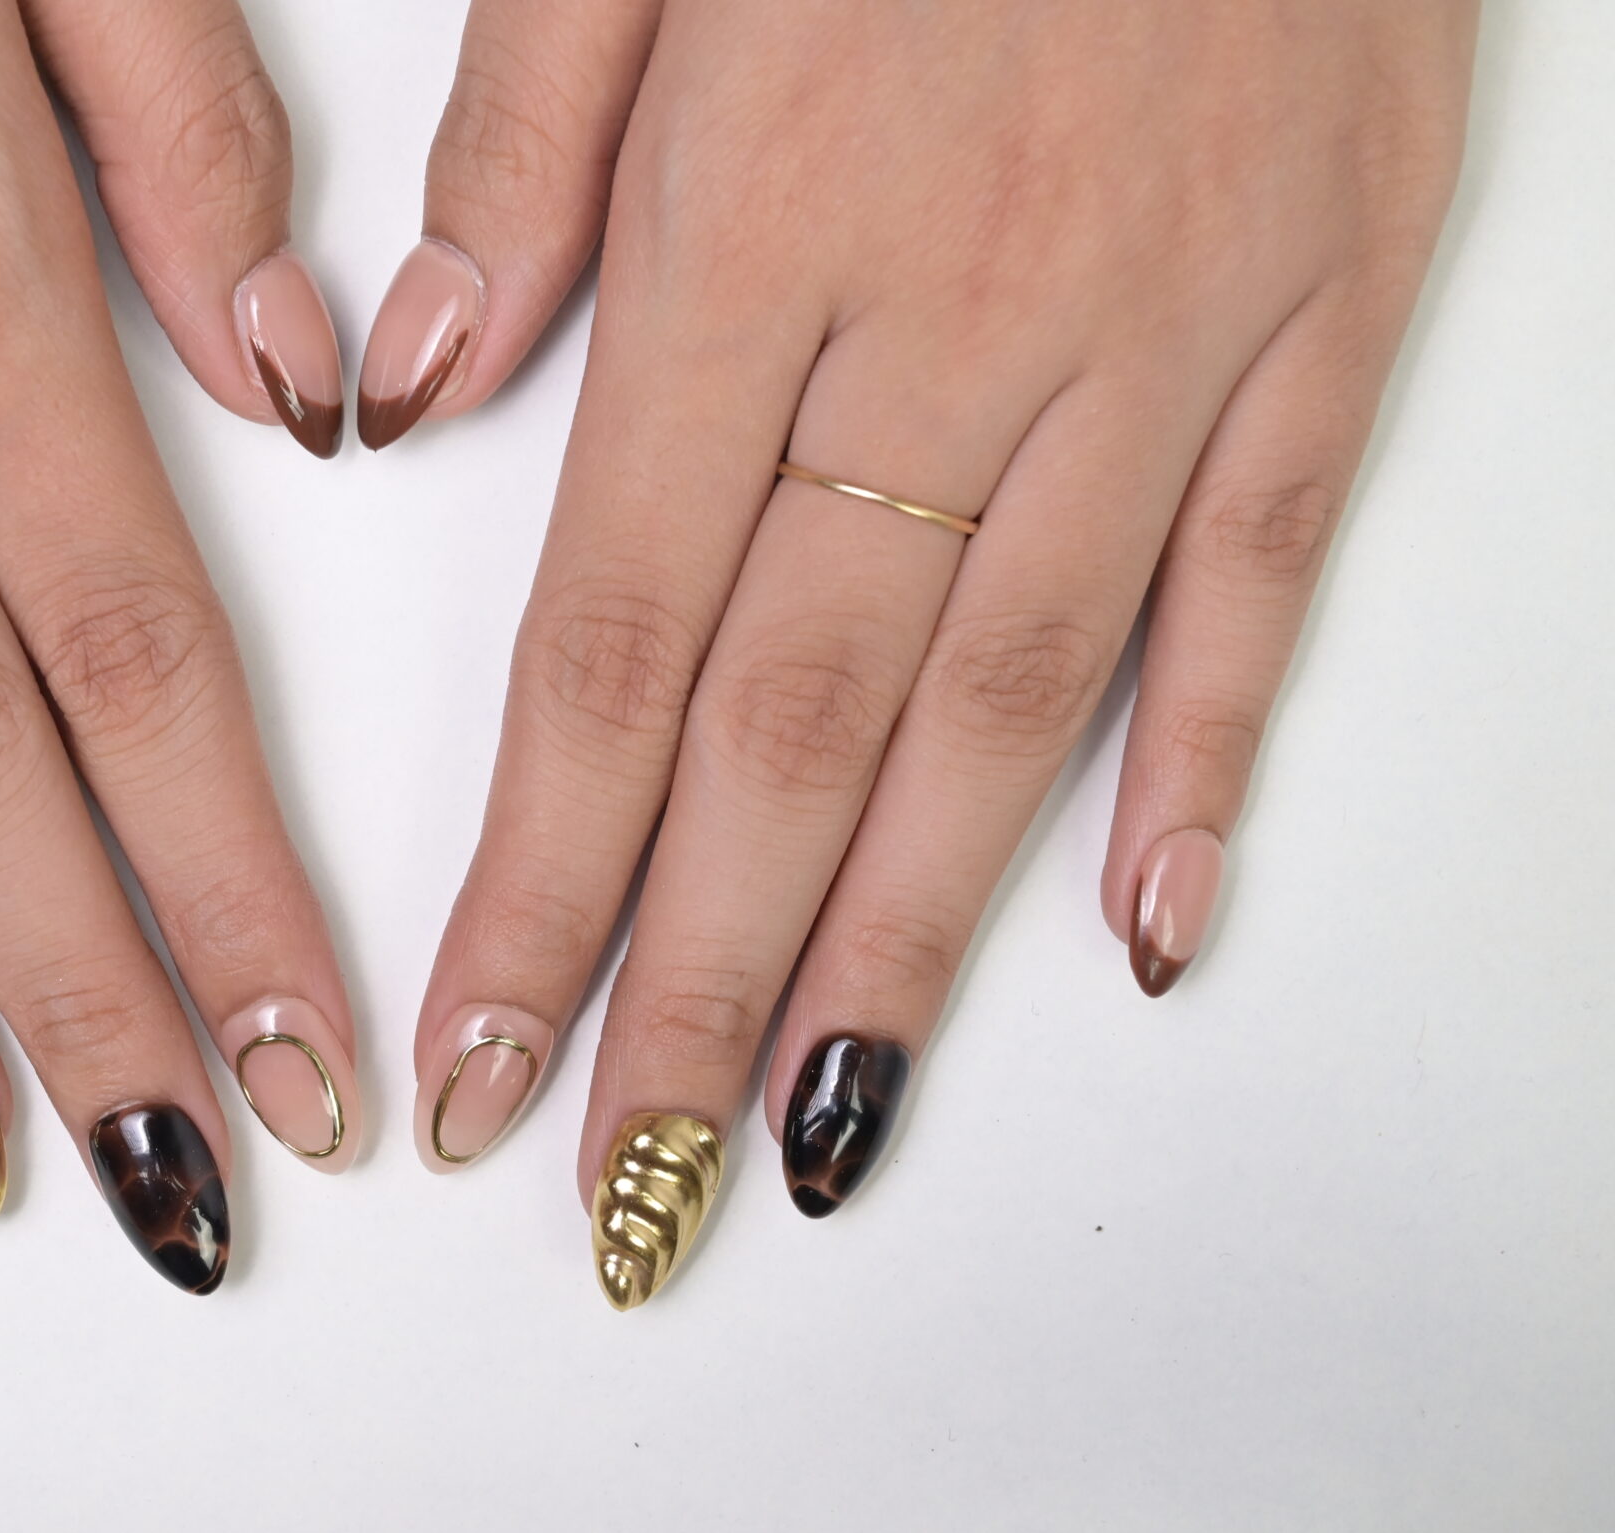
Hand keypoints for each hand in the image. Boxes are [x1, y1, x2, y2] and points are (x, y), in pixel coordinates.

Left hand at [373, 0, 1475, 1302]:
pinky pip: (1254, 577)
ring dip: (909, 942)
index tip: (469, 1051)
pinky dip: (1201, 762)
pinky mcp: (1319, 311)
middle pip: (793, 726)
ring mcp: (1157, 334)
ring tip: (820, 1140)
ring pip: (1010, 703)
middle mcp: (954, 322)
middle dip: (694, 982)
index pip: (612, 642)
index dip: (536, 877)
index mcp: (754, 236)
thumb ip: (522, 154)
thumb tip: (406, 386)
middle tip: (619, 1186)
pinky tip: (1140, 938)